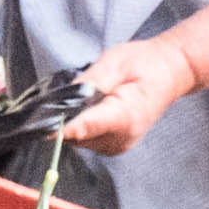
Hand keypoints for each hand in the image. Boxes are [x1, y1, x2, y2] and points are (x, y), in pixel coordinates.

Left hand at [59, 38, 199, 154]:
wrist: (171, 73)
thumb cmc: (145, 63)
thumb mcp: (114, 62)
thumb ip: (89, 83)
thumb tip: (65, 97)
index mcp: (124, 116)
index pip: (84, 128)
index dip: (59, 128)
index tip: (37, 127)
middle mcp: (121, 138)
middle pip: (76, 137)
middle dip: (62, 120)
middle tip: (58, 98)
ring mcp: (120, 145)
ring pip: (79, 141)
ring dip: (72, 123)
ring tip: (80, 99)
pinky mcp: (116, 146)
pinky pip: (87, 140)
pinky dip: (81, 127)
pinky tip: (87, 109)